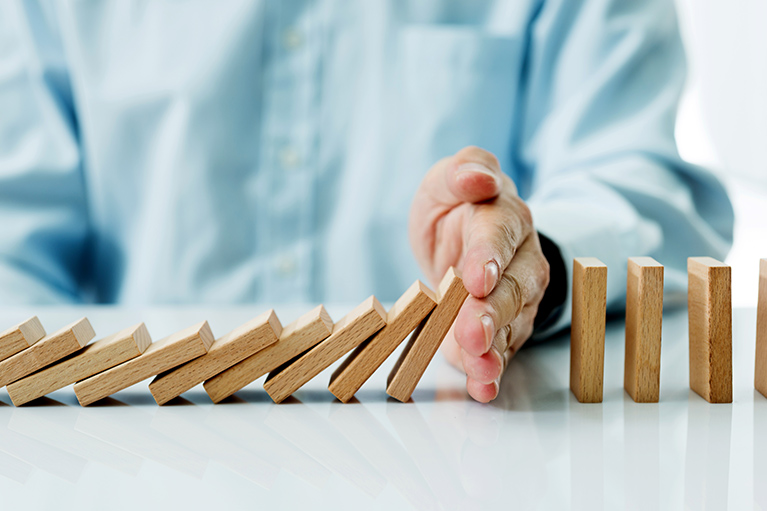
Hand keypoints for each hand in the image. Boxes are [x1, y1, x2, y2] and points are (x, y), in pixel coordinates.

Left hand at [409, 146, 550, 401]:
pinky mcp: (507, 327)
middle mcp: (520, 259)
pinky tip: (482, 387)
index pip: (499, 235)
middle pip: (511, 288)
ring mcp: (518, 297)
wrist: (464, 238)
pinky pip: (502, 349)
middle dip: (491, 313)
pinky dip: (491, 371)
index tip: (476, 279)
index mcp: (505, 217)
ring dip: (494, 349)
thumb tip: (478, 178)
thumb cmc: (456, 208)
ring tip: (479, 370)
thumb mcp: (447, 182)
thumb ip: (463, 172)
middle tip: (472, 334)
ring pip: (511, 324)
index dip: (488, 257)